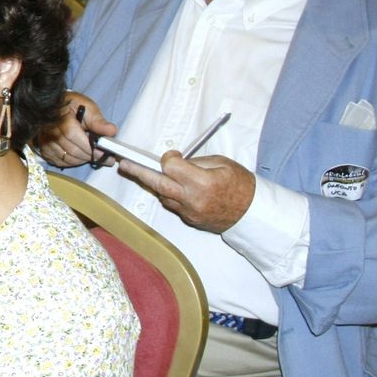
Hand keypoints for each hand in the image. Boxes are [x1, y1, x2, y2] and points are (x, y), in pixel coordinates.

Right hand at [35, 92, 117, 167]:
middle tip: (103, 157)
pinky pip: (60, 162)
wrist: (55, 107)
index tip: (105, 153)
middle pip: (72, 150)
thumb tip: (111, 131)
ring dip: (82, 159)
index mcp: (60, 118)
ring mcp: (45, 142)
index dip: (90, 147)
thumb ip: (98, 120)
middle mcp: (49, 131)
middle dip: (90, 156)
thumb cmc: (71, 106)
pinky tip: (79, 155)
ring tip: (92, 155)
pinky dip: (72, 162)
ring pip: (67, 158)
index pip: (73, 135)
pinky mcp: (44, 150)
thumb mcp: (87, 107)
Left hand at [119, 152, 255, 233]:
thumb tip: (175, 161)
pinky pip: (173, 205)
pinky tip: (169, 187)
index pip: (170, 168)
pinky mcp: (190, 220)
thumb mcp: (221, 163)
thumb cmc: (241, 184)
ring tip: (144, 172)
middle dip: (139, 172)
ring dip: (155, 184)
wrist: (252, 213)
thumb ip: (195, 162)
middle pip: (158, 183)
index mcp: (202, 182)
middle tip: (124, 164)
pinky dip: (169, 195)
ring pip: (163, 195)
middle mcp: (193, 199)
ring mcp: (190, 212)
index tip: (172, 156)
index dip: (168, 159)